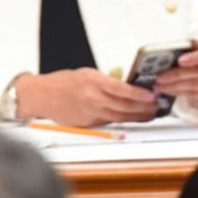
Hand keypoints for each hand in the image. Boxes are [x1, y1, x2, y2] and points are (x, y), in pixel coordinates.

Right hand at [14, 69, 158, 126]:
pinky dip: (121, 120)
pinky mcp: (86, 123)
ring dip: (136, 117)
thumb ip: (107, 80)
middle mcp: (92, 99)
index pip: (122, 90)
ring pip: (118, 117)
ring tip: (150, 115)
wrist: (40, 96)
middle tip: (157, 107)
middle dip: (143, 108)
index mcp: (93, 82)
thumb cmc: (63, 82)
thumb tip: (127, 85)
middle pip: (123, 106)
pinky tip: (131, 119)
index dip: (139, 94)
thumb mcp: (87, 73)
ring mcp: (89, 113)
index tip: (152, 95)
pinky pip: (108, 122)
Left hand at [153, 41, 197, 113]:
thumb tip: (172, 48)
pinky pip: (193, 93)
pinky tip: (167, 90)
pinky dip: (177, 92)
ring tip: (158, 85)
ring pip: (194, 84)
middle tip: (160, 76)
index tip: (180, 60)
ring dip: (174, 85)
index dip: (195, 57)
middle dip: (177, 74)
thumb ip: (192, 49)